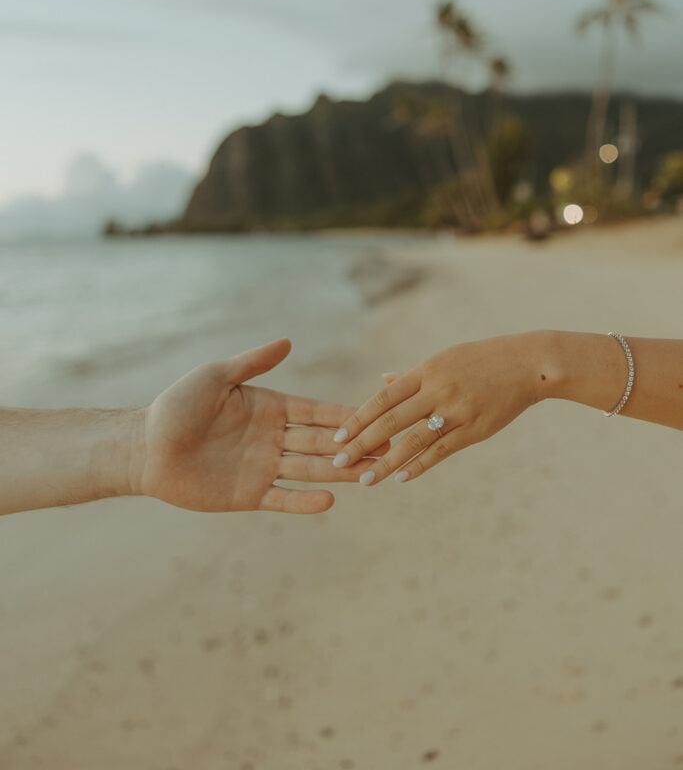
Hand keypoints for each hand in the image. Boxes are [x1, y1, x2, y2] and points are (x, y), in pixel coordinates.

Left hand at [133, 338, 379, 513]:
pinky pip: (284, 498)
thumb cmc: (176, 407)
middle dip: (355, 445)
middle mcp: (273, 438)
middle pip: (322, 442)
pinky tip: (331, 500)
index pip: (317, 411)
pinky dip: (306, 501)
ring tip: (372, 474)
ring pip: (311, 469)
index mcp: (270, 407)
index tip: (377, 413)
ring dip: (341, 472)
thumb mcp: (215, 377)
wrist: (144, 449)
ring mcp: (264, 467)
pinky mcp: (249, 494)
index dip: (345, 414)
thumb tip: (288, 341)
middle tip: (389, 448)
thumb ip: (253, 363)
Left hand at [332, 333, 542, 484]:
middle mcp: (438, 390)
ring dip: (386, 463)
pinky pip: (441, 451)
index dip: (358, 419)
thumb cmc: (483, 359)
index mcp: (426, 370)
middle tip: (338, 463)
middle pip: (391, 421)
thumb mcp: (444, 358)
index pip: (383, 398)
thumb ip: (411, 373)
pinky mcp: (475, 429)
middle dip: (361, 444)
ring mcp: (456, 410)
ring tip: (365, 481)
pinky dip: (419, 465)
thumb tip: (382, 379)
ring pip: (413, 440)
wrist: (528, 365)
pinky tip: (401, 478)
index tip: (337, 437)